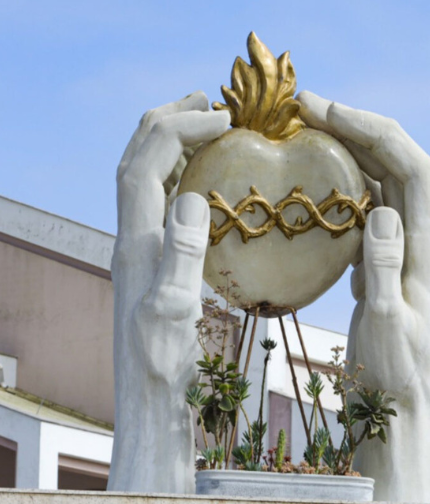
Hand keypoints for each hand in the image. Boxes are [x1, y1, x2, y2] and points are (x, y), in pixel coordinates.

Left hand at [109, 92, 229, 492]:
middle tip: (211, 101)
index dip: (178, 129)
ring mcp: (141, 249)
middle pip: (136, 159)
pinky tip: (210, 178)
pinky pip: (162, 199)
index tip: (224, 118)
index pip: (145, 165)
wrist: (152, 402)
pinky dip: (183, 171)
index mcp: (135, 244)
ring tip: (210, 125)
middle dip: (170, 120)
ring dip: (173, 141)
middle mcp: (132, 239)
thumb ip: (182, 254)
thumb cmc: (167, 366)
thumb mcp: (175, 312)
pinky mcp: (155, 262)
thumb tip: (193, 197)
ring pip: (146, 176)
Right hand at [297, 91, 429, 501]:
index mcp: (428, 247)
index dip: (375, 129)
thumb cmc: (395, 376)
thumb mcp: (385, 327)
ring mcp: (409, 245)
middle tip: (308, 106)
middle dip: (361, 125)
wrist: (403, 408)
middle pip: (402, 161)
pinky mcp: (391, 258)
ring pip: (388, 178)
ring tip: (309, 127)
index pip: (413, 167)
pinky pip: (374, 202)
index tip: (325, 110)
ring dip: (355, 146)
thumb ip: (382, 269)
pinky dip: (349, 178)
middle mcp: (425, 237)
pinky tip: (319, 174)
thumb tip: (379, 210)